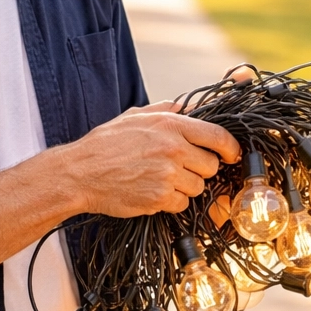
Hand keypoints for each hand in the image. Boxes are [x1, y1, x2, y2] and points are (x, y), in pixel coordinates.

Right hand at [65, 107, 241, 217]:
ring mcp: (167, 175)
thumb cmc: (105, 144)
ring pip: (198, 187)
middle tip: (181, 168)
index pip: (218, 136)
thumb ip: (165, 110)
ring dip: (185, 186)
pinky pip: (181, 204)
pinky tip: (153, 192)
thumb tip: (186, 107)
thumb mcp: (135, 116)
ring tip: (161, 179)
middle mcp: (173, 149)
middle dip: (200, 169)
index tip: (231, 154)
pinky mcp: (159, 198)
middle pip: (211, 165)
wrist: (79, 173)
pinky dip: (171, 202)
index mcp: (171, 125)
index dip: (230, 148)